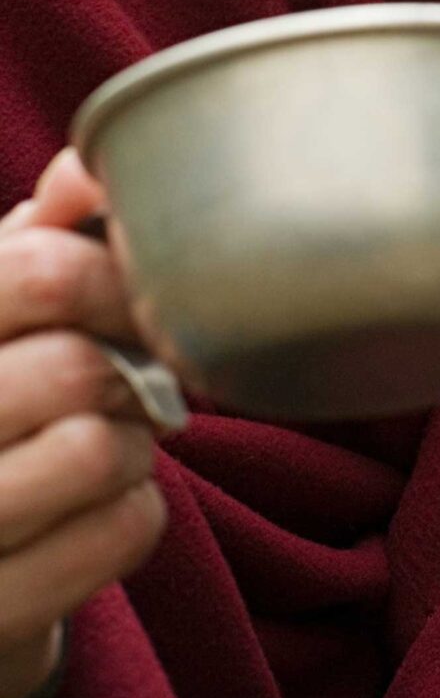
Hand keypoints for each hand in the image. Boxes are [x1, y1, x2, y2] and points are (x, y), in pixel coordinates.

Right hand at [0, 151, 169, 697]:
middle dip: (134, 365)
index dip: (122, 279)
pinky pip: (121, 532)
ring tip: (107, 440)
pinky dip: (136, 512)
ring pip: (104, 451)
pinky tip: (98, 507)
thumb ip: (41, 234)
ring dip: (137, 442)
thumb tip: (92, 165)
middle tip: (130, 375)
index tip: (139, 295)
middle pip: (80, 365)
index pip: (43, 273)